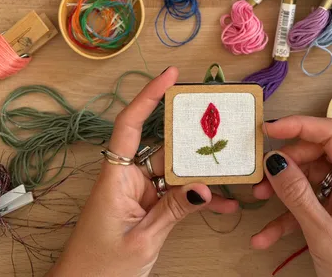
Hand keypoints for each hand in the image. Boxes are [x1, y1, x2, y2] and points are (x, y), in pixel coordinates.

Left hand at [48, 67, 238, 276]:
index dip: (149, 96)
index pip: (130, 125)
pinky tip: (223, 206)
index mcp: (115, 178)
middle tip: (223, 124)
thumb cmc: (98, 268)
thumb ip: (174, 211)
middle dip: (193, 137)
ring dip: (202, 174)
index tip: (171, 75)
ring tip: (233, 170)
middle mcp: (126, 179)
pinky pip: (175, 196)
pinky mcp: (145, 209)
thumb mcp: (142, 240)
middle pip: (163, 146)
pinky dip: (196, 200)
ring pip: (174, 172)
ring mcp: (136, 194)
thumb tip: (204, 186)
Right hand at [252, 116, 331, 276]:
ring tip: (258, 203)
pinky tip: (266, 236)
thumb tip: (275, 160)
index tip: (269, 129)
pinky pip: (315, 205)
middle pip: (319, 155)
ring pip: (313, 181)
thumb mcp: (322, 234)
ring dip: (284, 193)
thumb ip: (297, 195)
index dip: (300, 126)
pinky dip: (291, 217)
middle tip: (261, 178)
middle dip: (287, 164)